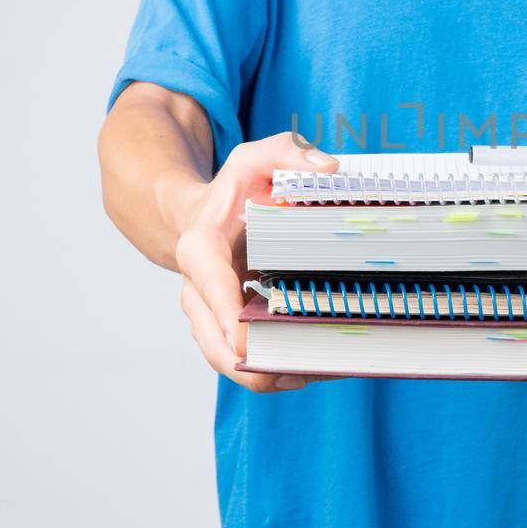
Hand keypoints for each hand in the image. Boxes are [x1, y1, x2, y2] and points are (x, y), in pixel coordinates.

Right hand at [171, 132, 340, 392]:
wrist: (203, 214)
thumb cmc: (233, 189)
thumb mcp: (256, 158)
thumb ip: (288, 152)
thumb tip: (329, 169)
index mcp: (201, 249)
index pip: (211, 289)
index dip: (230, 319)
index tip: (253, 341)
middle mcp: (197, 290)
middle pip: (215, 343)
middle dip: (254, 363)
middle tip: (302, 369)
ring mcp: (208, 315)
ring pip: (227, 360)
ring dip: (266, 375)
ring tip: (314, 373)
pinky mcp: (224, 329)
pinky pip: (242, 359)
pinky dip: (271, 369)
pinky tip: (310, 369)